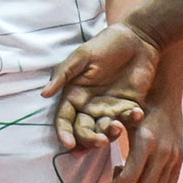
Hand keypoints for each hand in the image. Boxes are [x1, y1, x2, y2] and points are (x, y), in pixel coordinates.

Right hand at [44, 24, 159, 149]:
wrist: (138, 38)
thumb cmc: (106, 44)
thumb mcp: (82, 56)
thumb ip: (64, 74)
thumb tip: (44, 94)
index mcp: (75, 93)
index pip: (65, 118)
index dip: (65, 133)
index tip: (69, 144)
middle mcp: (90, 104)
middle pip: (84, 130)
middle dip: (89, 139)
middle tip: (100, 140)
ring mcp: (110, 107)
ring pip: (105, 130)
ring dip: (110, 134)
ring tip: (117, 126)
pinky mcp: (130, 107)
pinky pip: (129, 121)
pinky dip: (131, 120)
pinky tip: (135, 112)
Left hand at [100, 98, 182, 182]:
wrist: (165, 92)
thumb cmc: (136, 103)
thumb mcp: (120, 118)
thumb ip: (105, 136)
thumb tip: (77, 152)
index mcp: (145, 142)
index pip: (129, 179)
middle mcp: (162, 153)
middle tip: (115, 178)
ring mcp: (174, 158)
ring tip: (128, 174)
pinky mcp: (180, 160)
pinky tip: (142, 172)